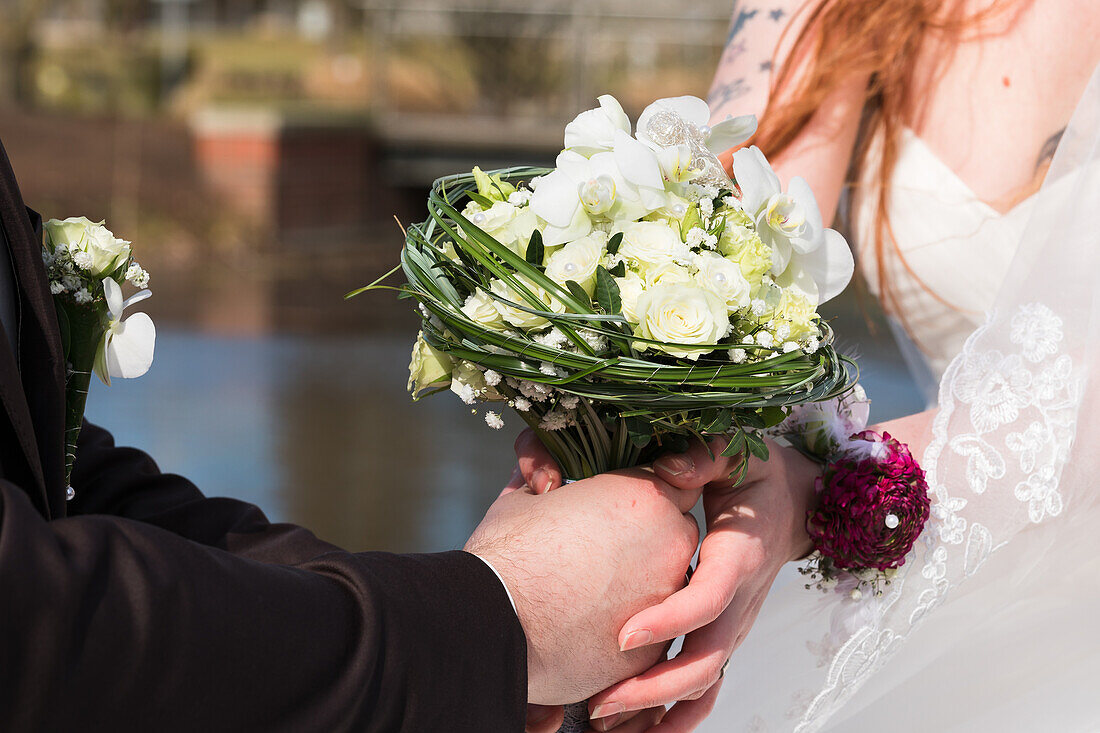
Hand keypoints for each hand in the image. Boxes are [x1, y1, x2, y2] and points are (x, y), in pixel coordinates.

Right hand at [466, 466, 699, 705]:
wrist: (495, 627)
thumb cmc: (508, 555)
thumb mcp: (523, 499)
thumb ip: (546, 481)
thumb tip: (540, 477)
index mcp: (645, 496)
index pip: (668, 481)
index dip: (636, 494)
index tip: (606, 509)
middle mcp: (670, 542)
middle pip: (675, 531)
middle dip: (645, 537)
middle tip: (597, 548)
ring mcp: (668, 597)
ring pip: (667, 581)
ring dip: (638, 581)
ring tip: (586, 590)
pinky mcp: (657, 647)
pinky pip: (654, 629)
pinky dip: (628, 624)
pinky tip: (586, 625)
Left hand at [512, 430, 819, 731]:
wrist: (799, 502)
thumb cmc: (759, 474)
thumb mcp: (736, 451)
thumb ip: (703, 456)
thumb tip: (669, 470)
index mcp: (741, 555)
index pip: (709, 598)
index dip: (670, 620)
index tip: (623, 635)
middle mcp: (742, 600)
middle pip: (707, 661)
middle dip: (656, 688)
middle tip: (602, 700)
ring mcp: (736, 623)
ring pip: (707, 683)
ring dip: (662, 712)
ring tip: (610, 726)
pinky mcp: (726, 633)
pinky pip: (706, 684)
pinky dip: (675, 713)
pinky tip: (636, 729)